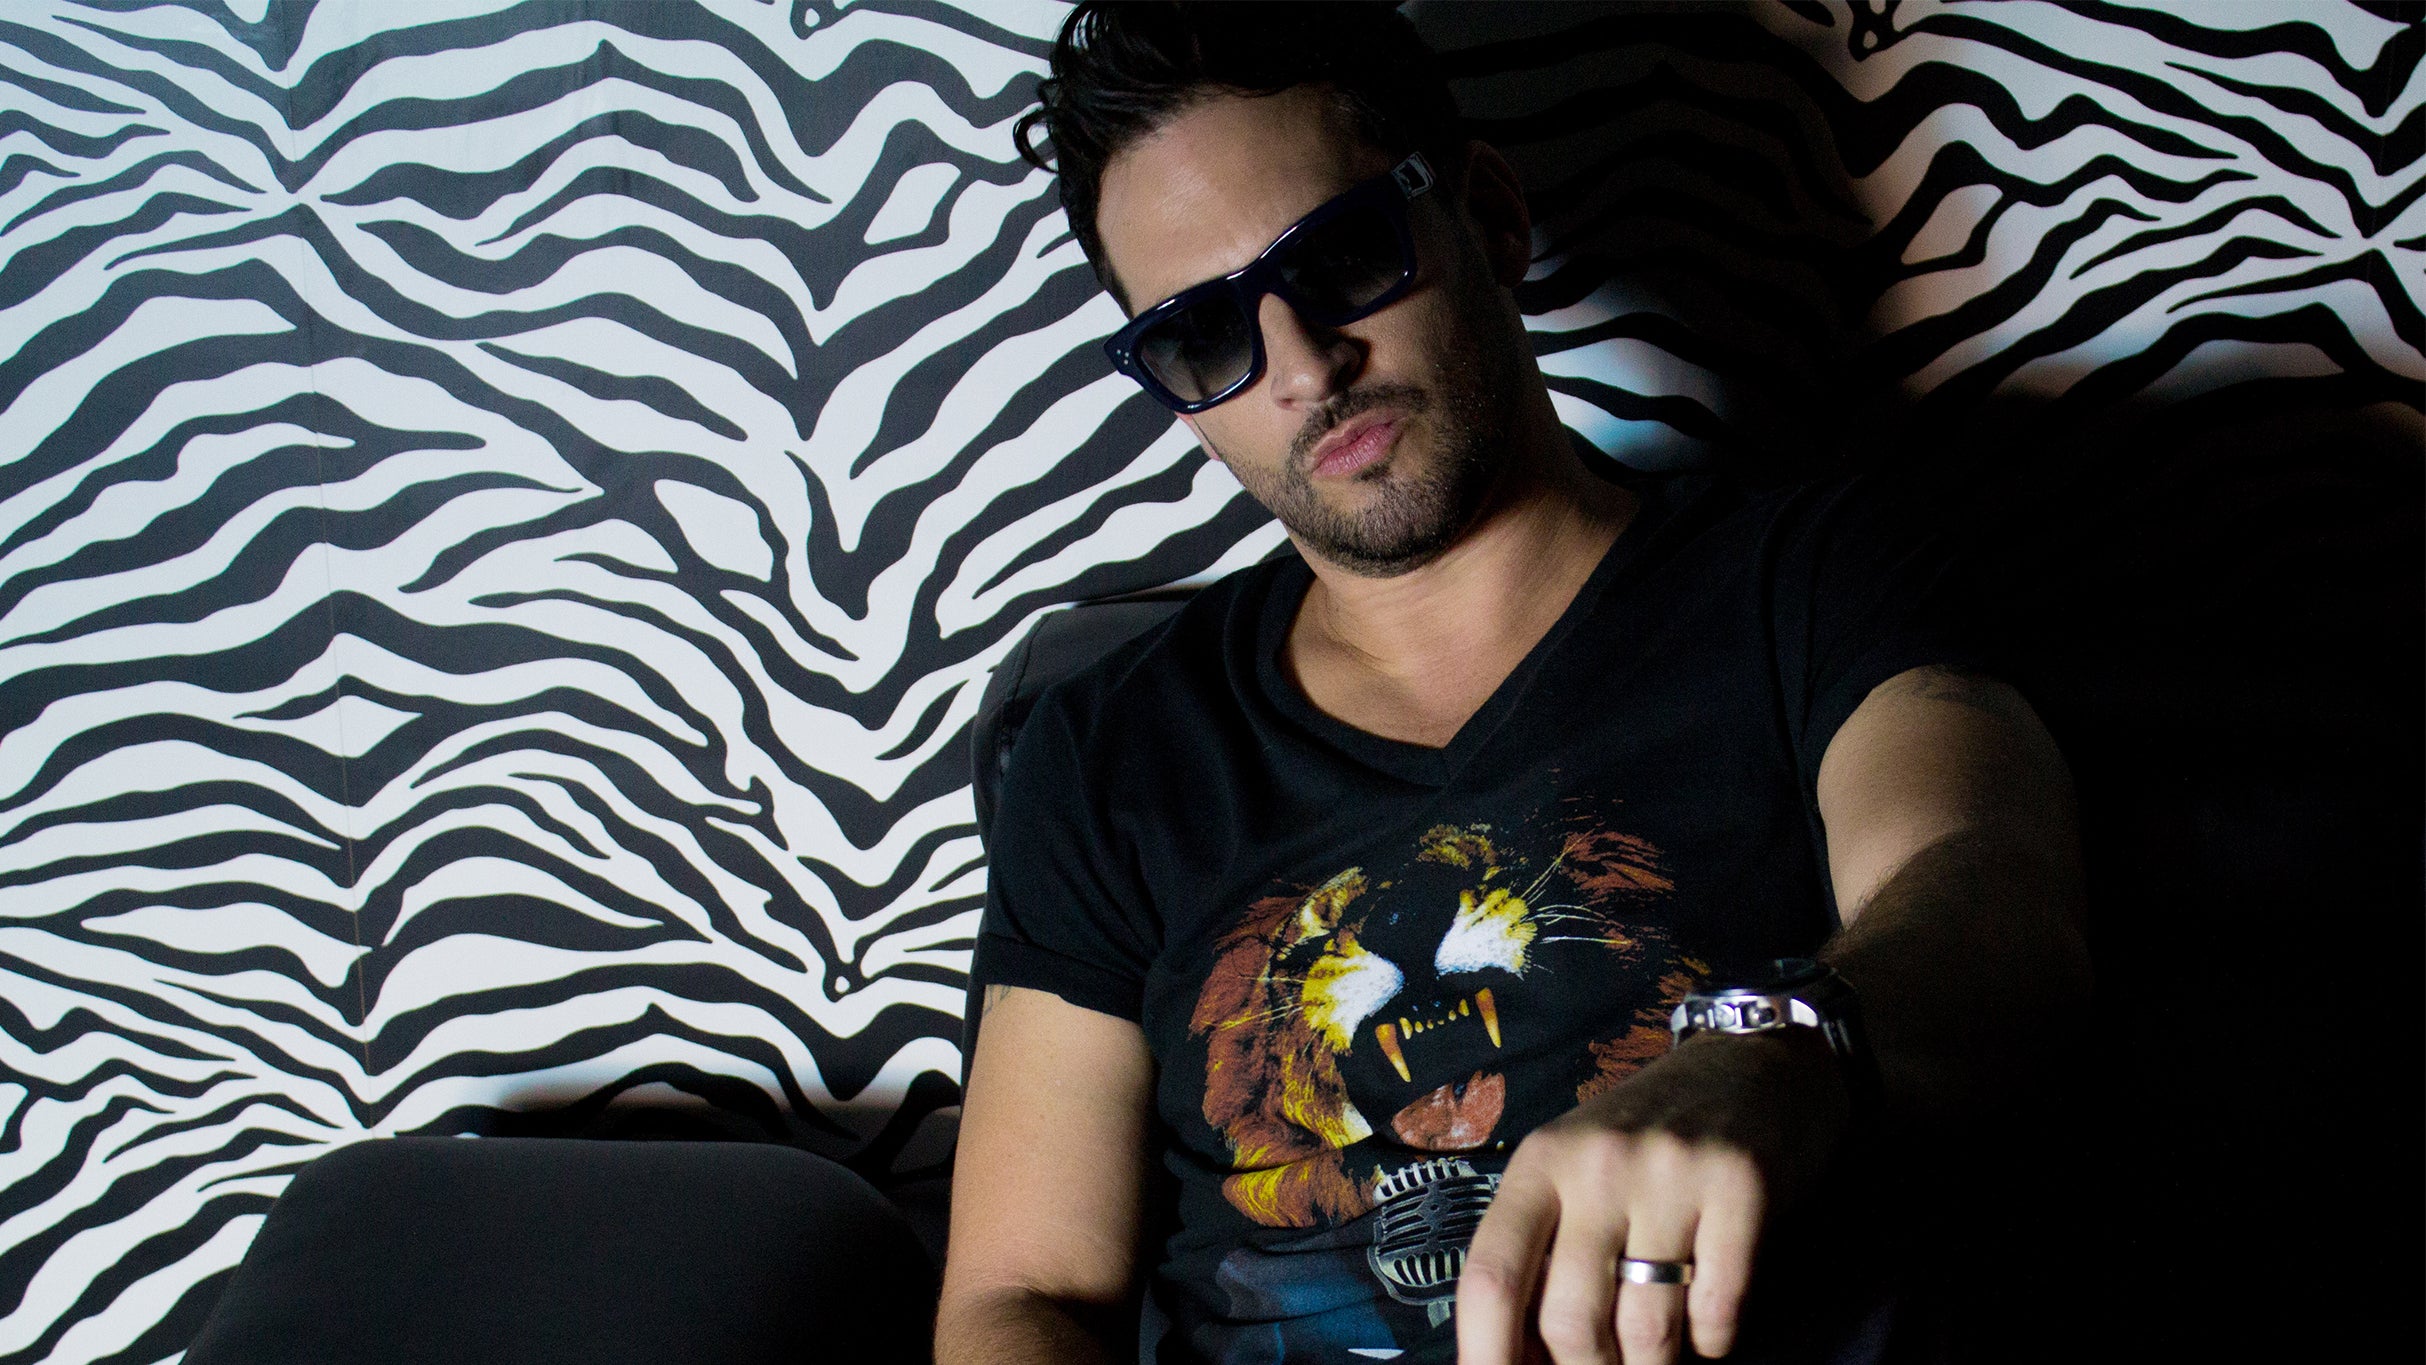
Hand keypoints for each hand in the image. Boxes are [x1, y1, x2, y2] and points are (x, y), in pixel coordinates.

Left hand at [1454, 1030, 1849, 1364]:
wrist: (1753, 1064)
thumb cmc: (1650, 1137)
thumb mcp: (1577, 1170)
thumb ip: (1544, 1248)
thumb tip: (1518, 1358)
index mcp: (1541, 1163)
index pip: (1492, 1277)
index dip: (1485, 1354)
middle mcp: (1597, 1164)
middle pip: (1571, 1321)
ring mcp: (1670, 1174)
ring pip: (1648, 1331)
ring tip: (1660, 1354)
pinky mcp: (1740, 1187)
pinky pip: (1718, 1314)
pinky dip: (1713, 1343)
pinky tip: (1708, 1325)